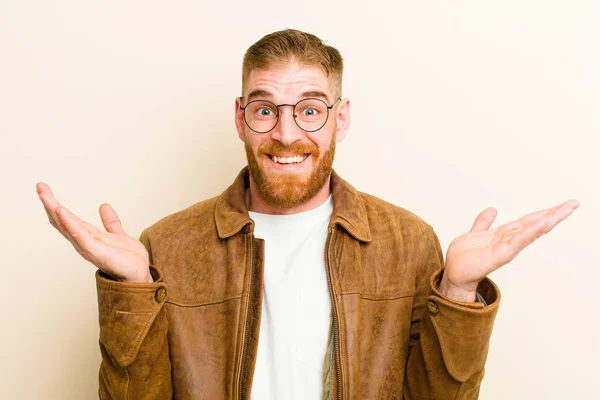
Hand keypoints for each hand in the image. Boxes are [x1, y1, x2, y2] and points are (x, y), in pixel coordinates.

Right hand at [36, 182, 151, 282]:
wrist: (140, 274)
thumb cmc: (128, 259)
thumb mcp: (118, 234)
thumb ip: (110, 222)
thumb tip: (104, 205)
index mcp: (88, 236)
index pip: (68, 218)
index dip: (55, 204)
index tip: (45, 189)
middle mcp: (84, 242)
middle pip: (62, 221)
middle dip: (50, 204)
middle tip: (40, 187)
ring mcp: (88, 247)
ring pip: (67, 226)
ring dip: (55, 210)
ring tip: (46, 196)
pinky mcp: (96, 251)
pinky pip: (79, 236)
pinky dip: (69, 223)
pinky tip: (61, 211)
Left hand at [439, 199, 579, 301]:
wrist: (454, 273)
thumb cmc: (464, 258)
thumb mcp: (475, 233)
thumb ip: (483, 222)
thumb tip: (492, 209)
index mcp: (505, 234)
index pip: (528, 220)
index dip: (545, 212)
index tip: (563, 204)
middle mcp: (509, 240)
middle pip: (535, 224)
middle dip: (554, 214)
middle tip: (573, 204)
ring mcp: (507, 248)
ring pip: (531, 231)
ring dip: (547, 220)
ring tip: (564, 211)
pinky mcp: (500, 255)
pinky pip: (517, 241)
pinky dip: (530, 233)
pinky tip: (542, 224)